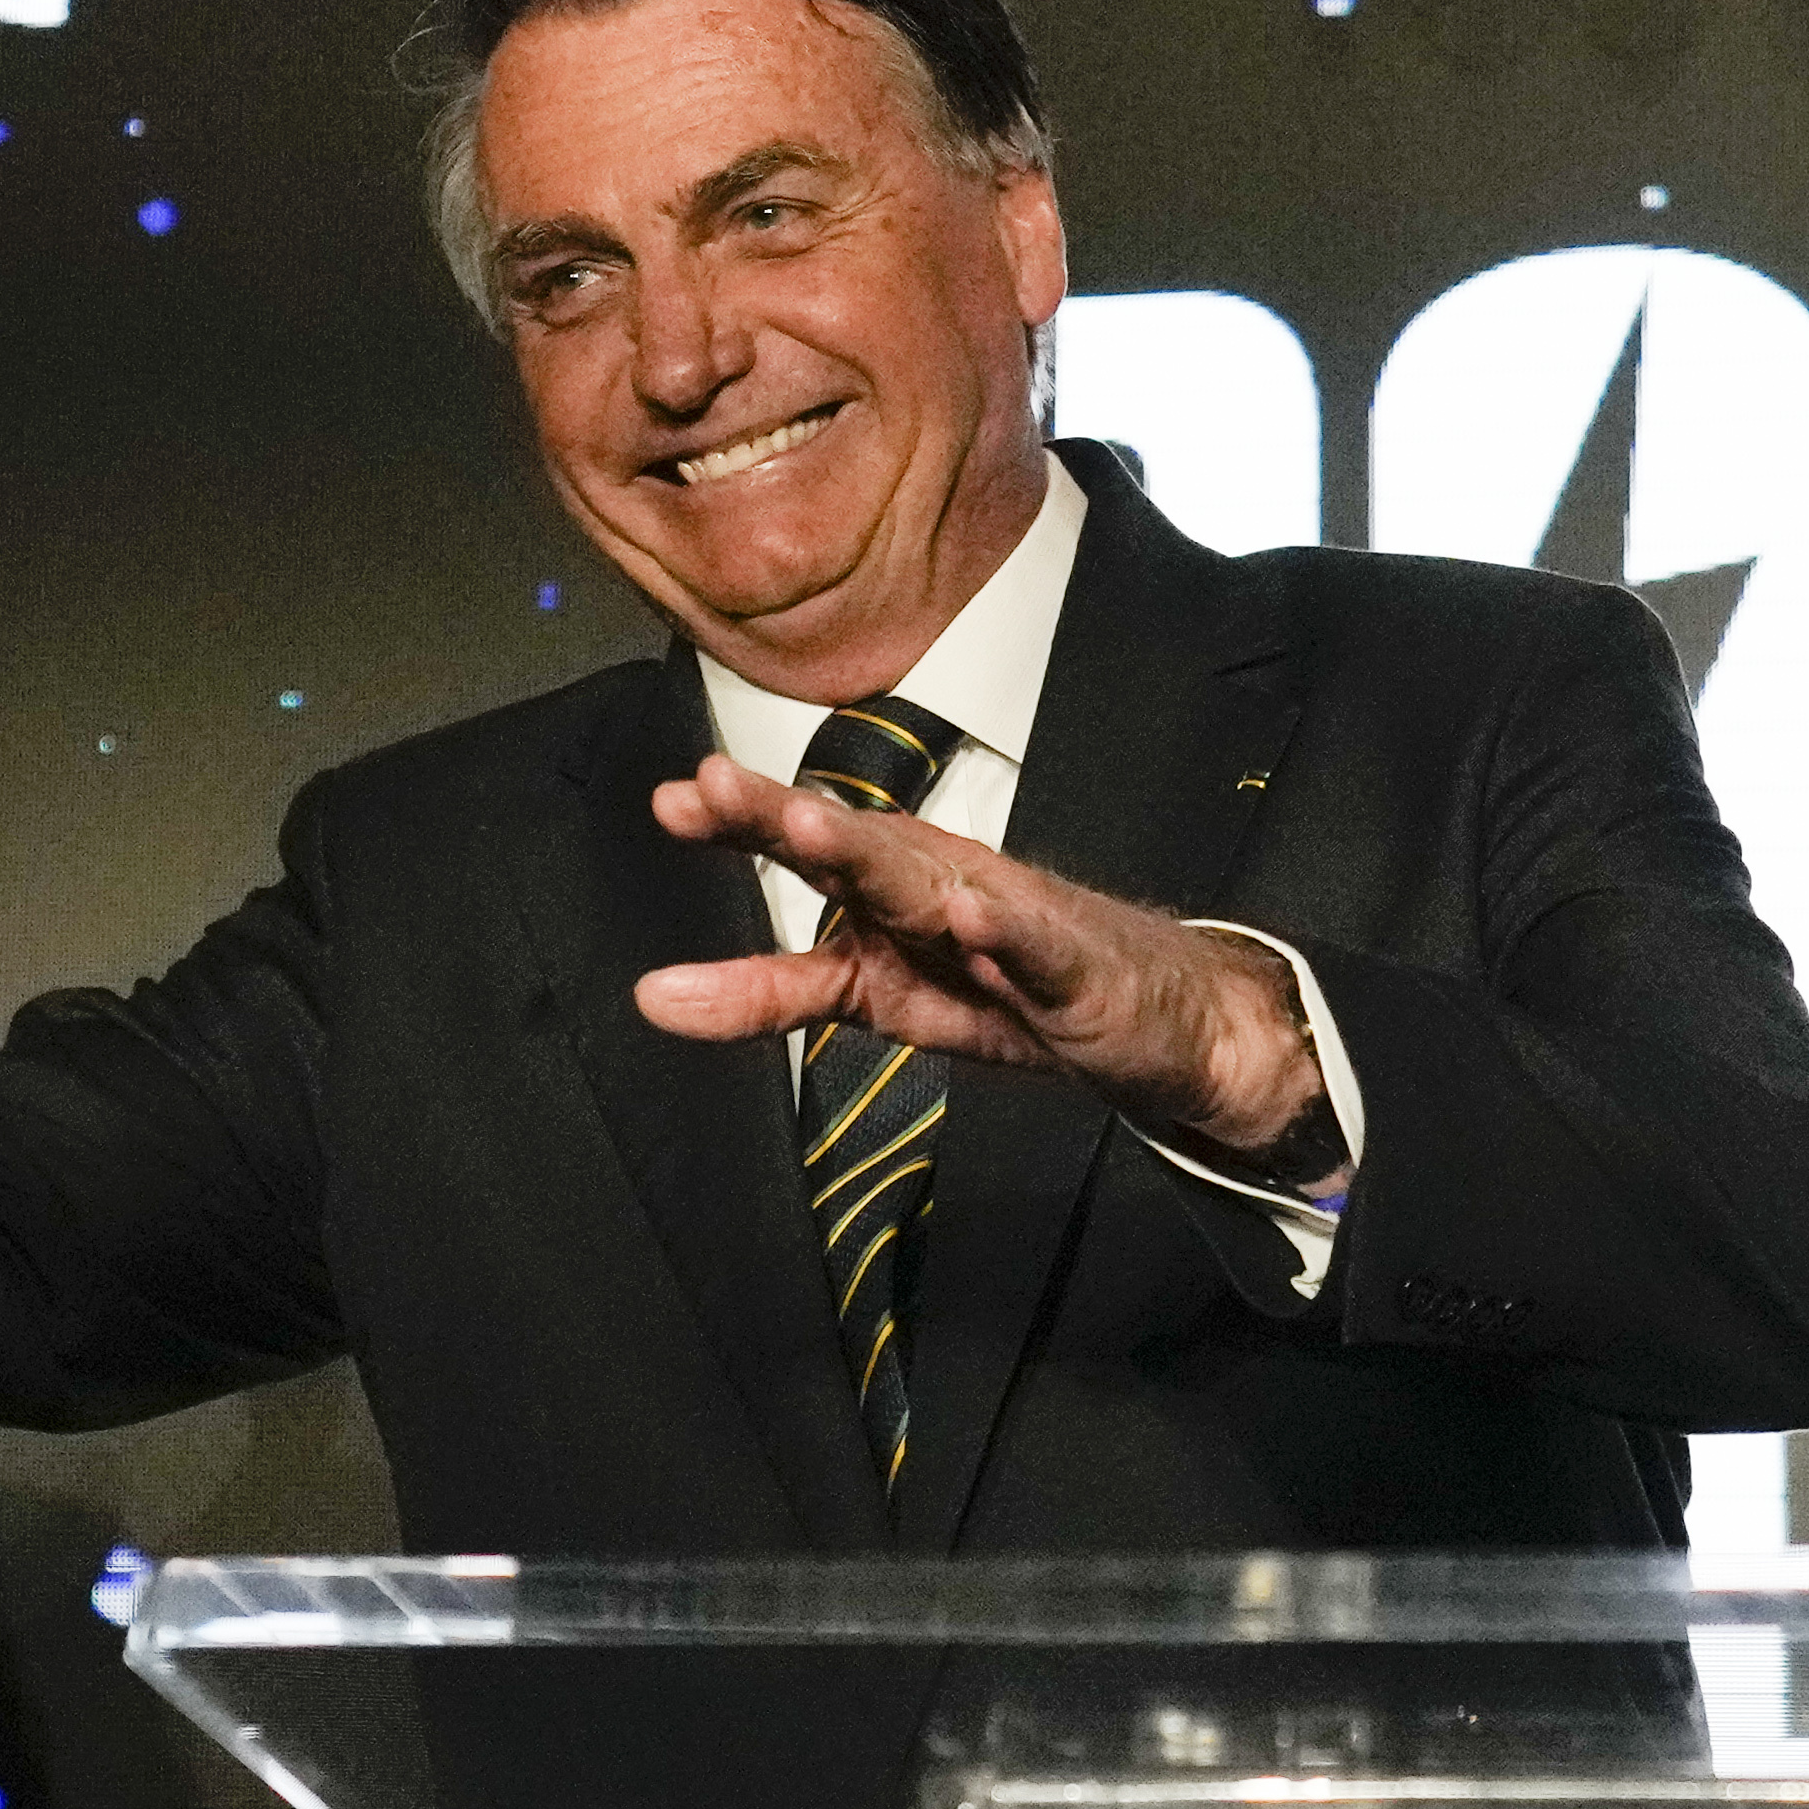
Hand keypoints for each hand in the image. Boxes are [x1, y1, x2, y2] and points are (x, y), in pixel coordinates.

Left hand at [635, 755, 1342, 1181]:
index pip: (806, 847)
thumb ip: (767, 993)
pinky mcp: (1073, 970)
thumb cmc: (1008, 989)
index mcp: (892, 887)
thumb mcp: (873, 1000)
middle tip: (714, 786)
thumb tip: (650, 996)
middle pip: (854, 845)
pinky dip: (1002, 929)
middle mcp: (942, 884)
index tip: (672, 800)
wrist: (1158, 1022)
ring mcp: (1009, 921)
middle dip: (784, 816)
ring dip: (869, 851)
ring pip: (932, 882)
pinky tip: (968, 912)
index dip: (741, 824)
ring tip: (808, 824)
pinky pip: (1034, 947)